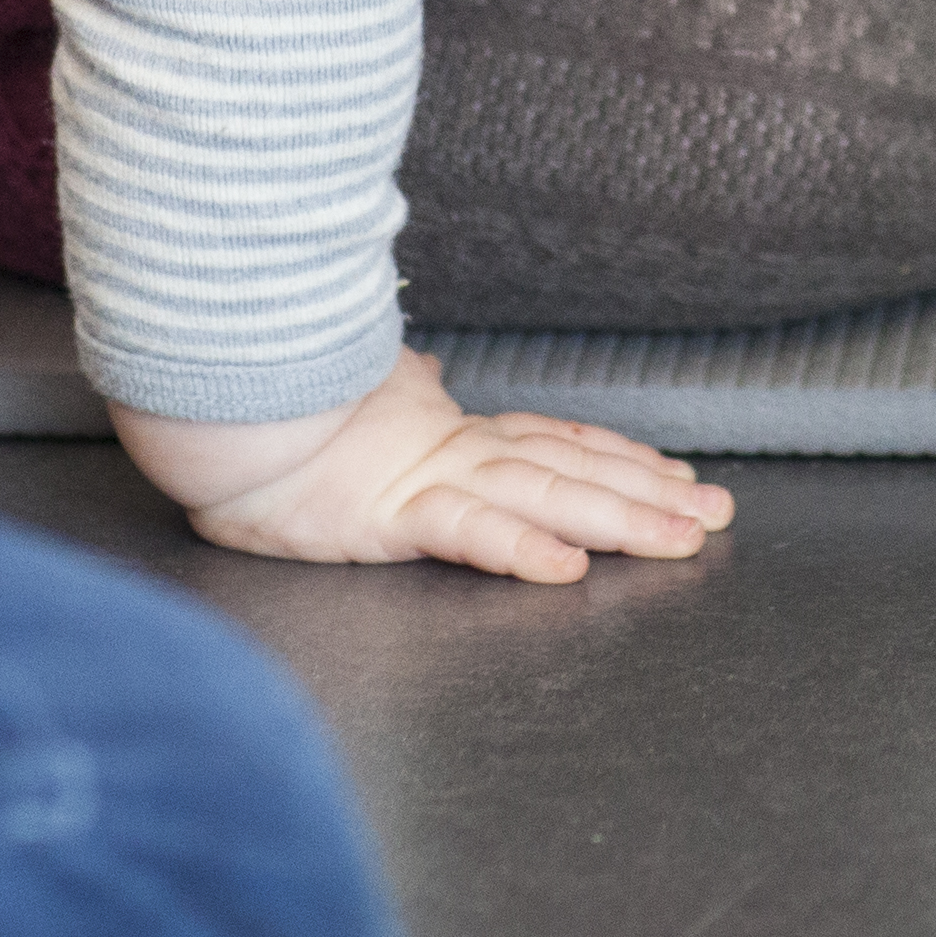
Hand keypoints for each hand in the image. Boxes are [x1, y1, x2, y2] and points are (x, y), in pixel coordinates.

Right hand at [121, 345, 730, 584]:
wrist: (217, 405)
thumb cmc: (274, 408)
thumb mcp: (354, 397)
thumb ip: (400, 391)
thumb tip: (424, 369)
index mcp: (448, 430)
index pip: (555, 443)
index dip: (620, 458)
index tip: (677, 473)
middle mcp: (456, 450)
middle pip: (574, 472)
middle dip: (652, 495)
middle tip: (718, 515)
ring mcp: (429, 478)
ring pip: (546, 497)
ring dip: (621, 519)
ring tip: (682, 539)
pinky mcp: (391, 509)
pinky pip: (467, 533)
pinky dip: (522, 548)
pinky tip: (570, 567)